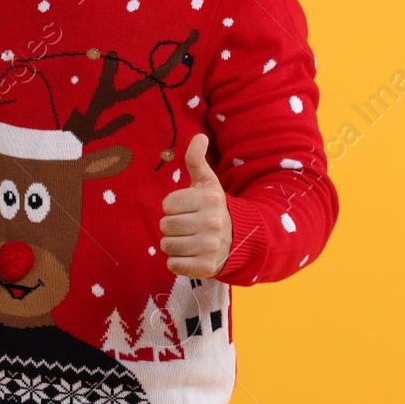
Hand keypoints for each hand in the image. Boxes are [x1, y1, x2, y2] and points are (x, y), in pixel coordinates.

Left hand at [159, 133, 232, 278]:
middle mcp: (212, 223)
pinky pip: (173, 264)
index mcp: (210, 199)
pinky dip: (177, 261)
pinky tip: (190, 255)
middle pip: (165, 225)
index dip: (173, 207)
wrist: (239, 239)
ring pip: (166, 245)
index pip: (167, 204)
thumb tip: (199, 136)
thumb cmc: (214, 208)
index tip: (187, 209)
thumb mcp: (208, 183)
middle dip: (172, 226)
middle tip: (187, 226)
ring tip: (188, 240)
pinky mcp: (206, 267)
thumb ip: (197, 160)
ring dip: (173, 244)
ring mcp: (210, 246)